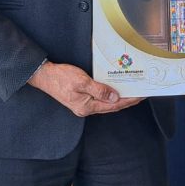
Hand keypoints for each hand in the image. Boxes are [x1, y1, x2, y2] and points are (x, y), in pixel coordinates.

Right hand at [28, 61, 142, 116]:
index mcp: (87, 107)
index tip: (139, 96)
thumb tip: (114, 97)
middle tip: (140, 94)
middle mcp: (86, 109)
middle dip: (126, 101)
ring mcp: (83, 105)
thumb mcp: (82, 82)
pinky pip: (99, 99)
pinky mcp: (81, 99)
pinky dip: (109, 95)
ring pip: (106, 104)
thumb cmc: (60, 78)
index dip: (128, 101)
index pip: (113, 105)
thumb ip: (99, 90)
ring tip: (131, 92)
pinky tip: (114, 91)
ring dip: (119, 98)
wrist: (44, 76)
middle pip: (111, 107)